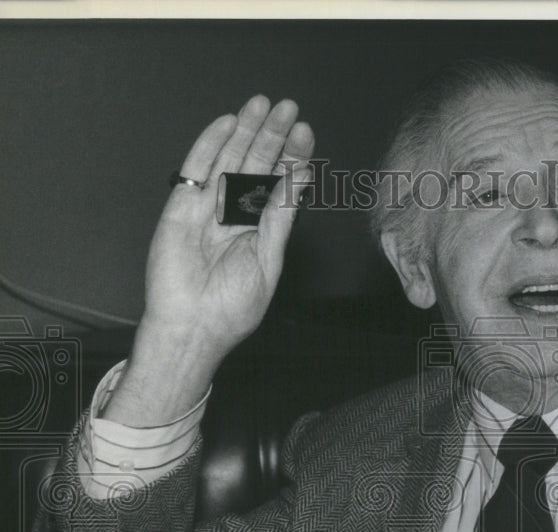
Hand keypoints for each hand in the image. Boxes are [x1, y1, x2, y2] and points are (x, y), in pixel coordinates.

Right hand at [144, 95, 314, 359]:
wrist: (194, 328)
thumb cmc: (233, 306)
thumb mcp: (268, 258)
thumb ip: (279, 218)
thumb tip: (298, 181)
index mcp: (258, 229)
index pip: (277, 185)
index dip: (290, 158)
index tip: (304, 133)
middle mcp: (234, 215)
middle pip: (255, 166)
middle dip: (272, 136)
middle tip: (288, 108)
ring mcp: (206, 209)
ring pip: (228, 161)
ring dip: (245, 132)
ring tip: (262, 105)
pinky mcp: (180, 209)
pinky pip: (195, 170)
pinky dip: (209, 146)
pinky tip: (227, 123)